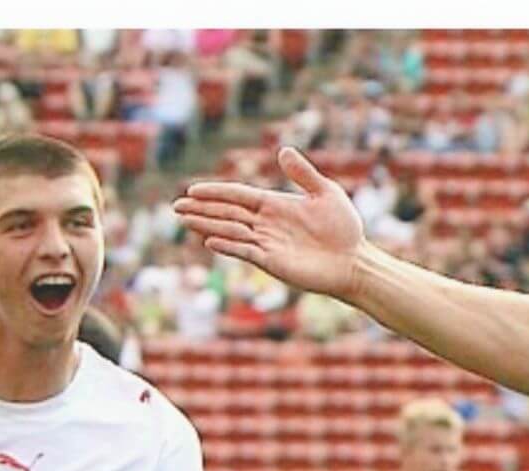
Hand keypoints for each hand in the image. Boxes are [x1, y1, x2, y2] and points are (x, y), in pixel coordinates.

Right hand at [174, 147, 365, 299]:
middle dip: (202, 209)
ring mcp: (266, 243)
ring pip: (230, 231)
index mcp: (274, 205)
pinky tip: (210, 240)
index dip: (215, 192)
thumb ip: (302, 174)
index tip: (192, 189)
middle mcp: (265, 224)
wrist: (352, 261)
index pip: (237, 196)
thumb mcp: (325, 192)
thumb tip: (282, 151)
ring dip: (207, 225)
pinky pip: (244, 252)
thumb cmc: (343, 227)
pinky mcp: (271, 262)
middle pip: (227, 213)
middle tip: (176, 206)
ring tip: (184, 220)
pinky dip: (228, 245)